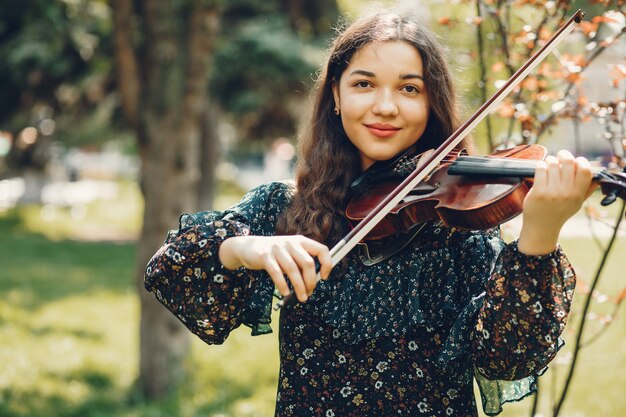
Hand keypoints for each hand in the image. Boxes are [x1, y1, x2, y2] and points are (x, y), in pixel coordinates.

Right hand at [218, 235, 332, 301]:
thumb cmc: (274, 253)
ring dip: (299, 287)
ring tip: (301, 297)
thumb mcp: (291, 252)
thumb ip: (302, 262)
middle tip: (309, 293)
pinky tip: (286, 292)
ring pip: (293, 270)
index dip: (326, 264)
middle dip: (311, 282)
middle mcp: (290, 243)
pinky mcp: (265, 256)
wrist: (248, 247)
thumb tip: (314, 281)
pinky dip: (283, 285)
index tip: (324, 277)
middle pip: (308, 263)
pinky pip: (277, 273)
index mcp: (301, 241)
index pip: (321, 250)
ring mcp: (277, 248)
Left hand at [518, 150, 594, 254]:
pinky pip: (541, 168)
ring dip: (550, 160)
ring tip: (549, 164)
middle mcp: (567, 193)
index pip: (585, 170)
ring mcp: (552, 192)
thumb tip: (597, 177)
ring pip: (552, 163)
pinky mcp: (539, 192)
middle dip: (563, 155)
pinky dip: (540, 165)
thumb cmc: (559, 212)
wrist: (542, 227)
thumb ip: (587, 190)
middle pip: (568, 162)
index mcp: (578, 194)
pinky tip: (540, 168)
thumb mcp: (577, 203)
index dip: (581, 161)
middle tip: (560, 156)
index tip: (575, 161)